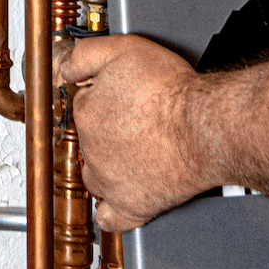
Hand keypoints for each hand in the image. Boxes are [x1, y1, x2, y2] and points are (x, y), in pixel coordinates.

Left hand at [56, 35, 215, 231]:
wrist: (205, 128)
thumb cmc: (173, 92)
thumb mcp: (124, 50)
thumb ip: (85, 55)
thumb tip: (63, 67)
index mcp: (87, 112)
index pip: (85, 103)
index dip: (105, 97)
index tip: (121, 97)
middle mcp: (92, 148)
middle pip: (91, 137)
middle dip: (109, 129)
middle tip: (137, 120)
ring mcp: (108, 181)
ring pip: (94, 175)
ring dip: (108, 165)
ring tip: (134, 152)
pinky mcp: (131, 206)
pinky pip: (109, 218)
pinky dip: (111, 212)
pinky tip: (119, 200)